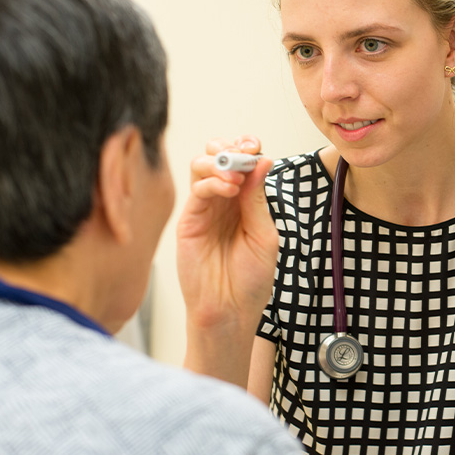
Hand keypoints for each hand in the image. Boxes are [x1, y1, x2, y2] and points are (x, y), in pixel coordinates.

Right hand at [177, 136, 277, 345]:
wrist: (231, 309)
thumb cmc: (250, 279)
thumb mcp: (264, 234)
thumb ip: (258, 199)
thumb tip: (263, 161)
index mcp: (245, 202)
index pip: (243, 164)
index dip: (247, 150)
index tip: (256, 145)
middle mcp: (223, 202)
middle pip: (218, 158)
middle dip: (230, 147)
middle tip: (244, 149)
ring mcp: (204, 210)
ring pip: (202, 168)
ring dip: (220, 162)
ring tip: (236, 174)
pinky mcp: (189, 222)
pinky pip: (196, 192)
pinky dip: (212, 183)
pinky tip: (228, 188)